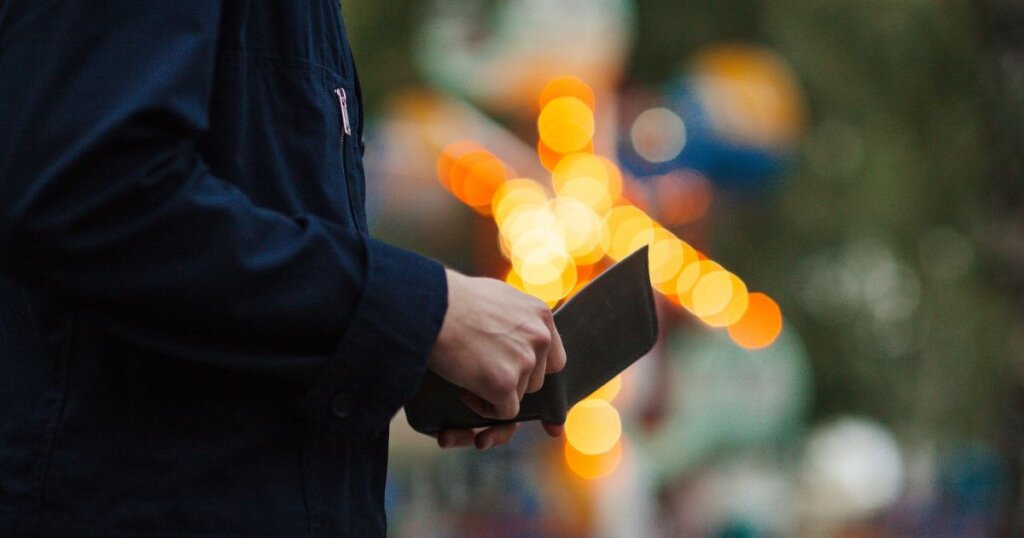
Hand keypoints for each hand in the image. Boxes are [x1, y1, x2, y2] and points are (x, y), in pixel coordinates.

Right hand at [426, 269, 566, 448]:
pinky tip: (465, 391)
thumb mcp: (496, 297)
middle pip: (536, 380)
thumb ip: (515, 317)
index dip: (535, 370)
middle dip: (511, 382)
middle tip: (481, 371)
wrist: (429, 306)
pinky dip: (485, 409)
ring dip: (495, 393)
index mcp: (540, 314)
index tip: (515, 373)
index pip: (554, 357)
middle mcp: (539, 336)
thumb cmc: (451, 299)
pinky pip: (505, 412)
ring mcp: (524, 360)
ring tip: (467, 375)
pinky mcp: (505, 383)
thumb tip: (518, 332)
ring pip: (518, 395)